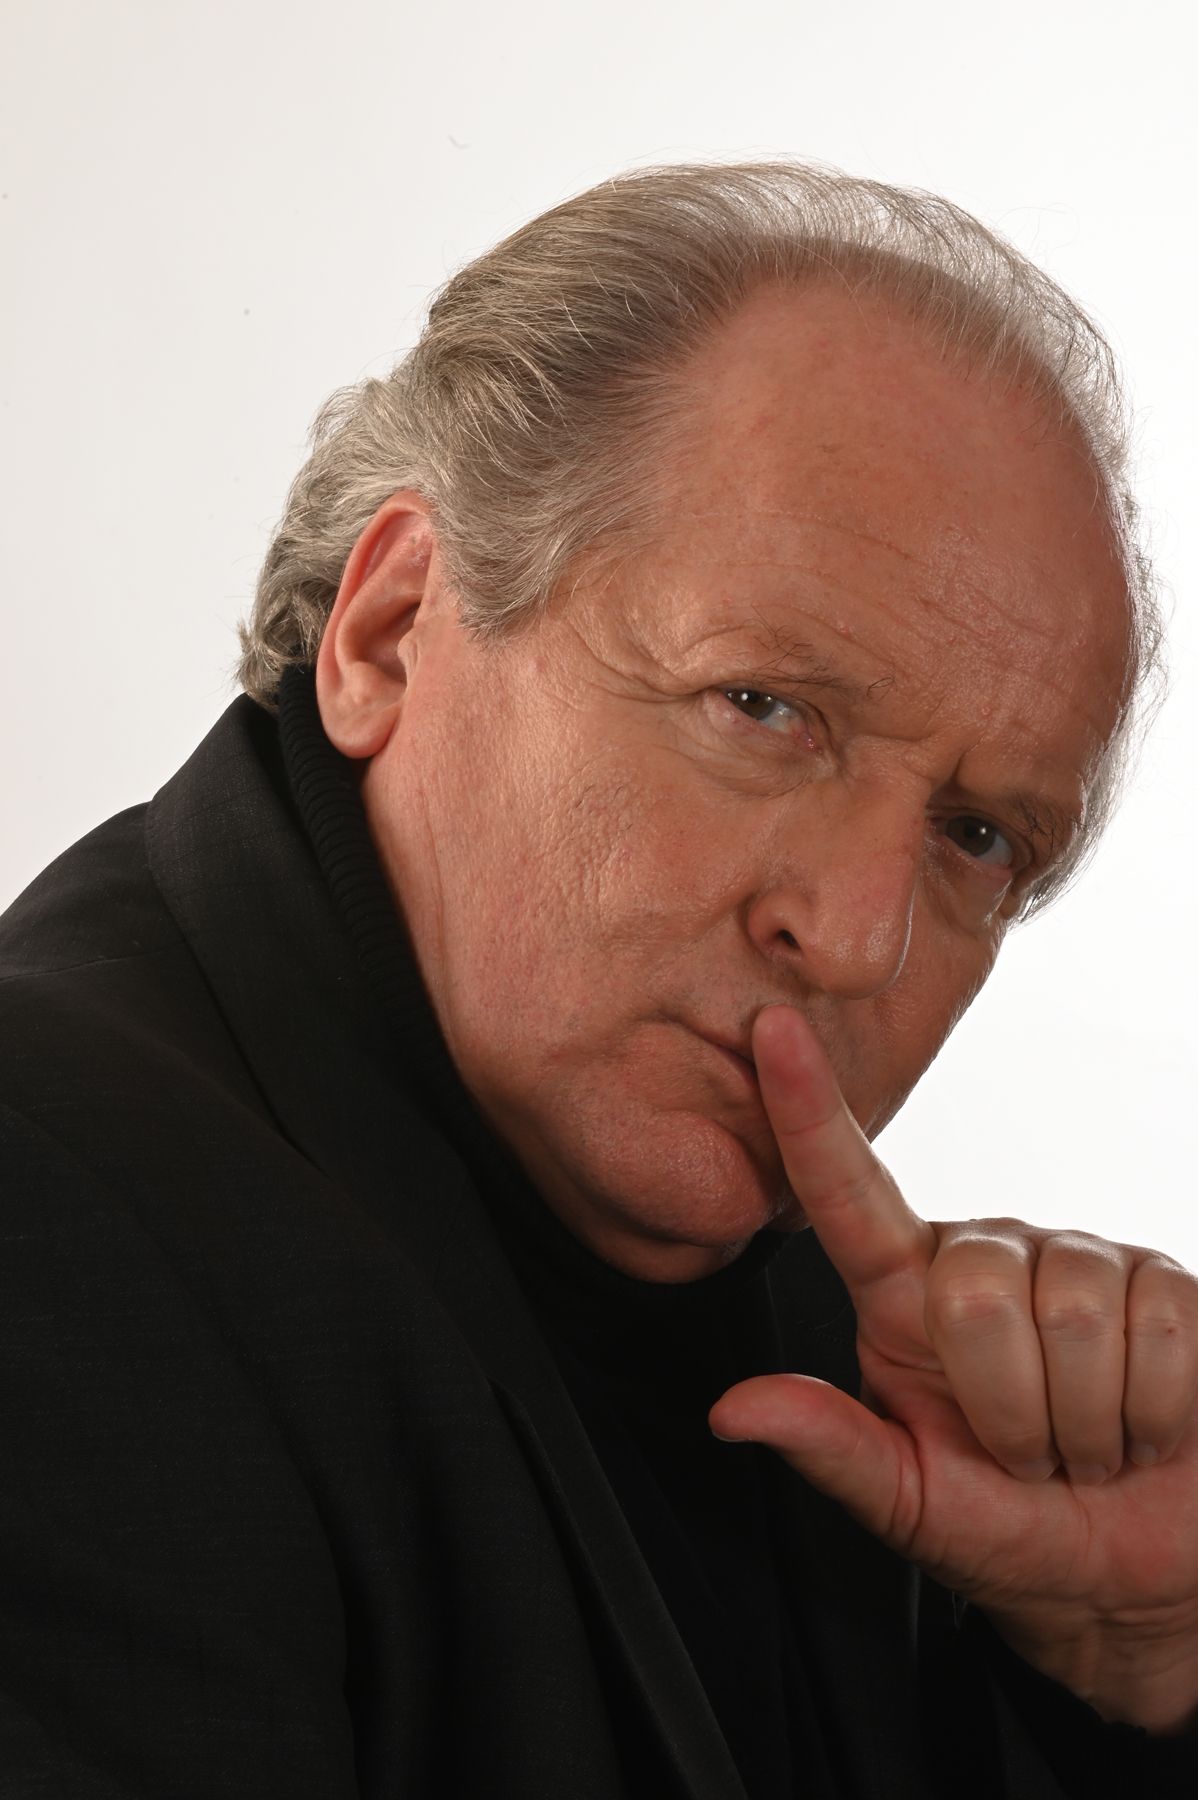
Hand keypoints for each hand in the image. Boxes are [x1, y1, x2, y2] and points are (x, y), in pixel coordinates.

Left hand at [709, 1006, 1197, 1730]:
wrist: (1135, 1569)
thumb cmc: (1011, 1531)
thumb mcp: (912, 1507)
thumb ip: (834, 1451)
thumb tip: (734, 1410)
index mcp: (902, 1298)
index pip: (846, 1190)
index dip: (806, 1111)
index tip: (771, 1031)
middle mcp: (983, 1258)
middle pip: (975, 1289)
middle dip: (1008, 1408)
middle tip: (1028, 1456)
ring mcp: (1075, 1259)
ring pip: (1071, 1308)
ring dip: (1084, 1419)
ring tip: (1083, 1443)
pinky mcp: (1161, 1279)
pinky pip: (1156, 1322)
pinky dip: (1152, 1408)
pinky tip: (1142, 1426)